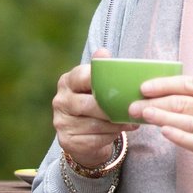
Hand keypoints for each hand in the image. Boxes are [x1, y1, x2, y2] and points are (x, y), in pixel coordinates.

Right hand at [51, 47, 126, 171]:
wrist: (82, 135)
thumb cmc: (94, 103)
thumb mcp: (96, 86)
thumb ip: (102, 71)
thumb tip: (103, 51)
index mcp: (67, 82)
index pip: (82, 77)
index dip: (100, 80)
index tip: (118, 85)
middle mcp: (60, 100)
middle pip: (90, 104)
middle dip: (113, 108)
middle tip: (132, 109)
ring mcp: (61, 121)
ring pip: (95, 123)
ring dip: (115, 124)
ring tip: (131, 121)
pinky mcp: (66, 140)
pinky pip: (94, 139)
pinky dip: (110, 136)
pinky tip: (119, 132)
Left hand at [128, 74, 192, 180]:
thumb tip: (167, 93)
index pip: (189, 84)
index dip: (165, 84)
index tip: (144, 86)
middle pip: (183, 101)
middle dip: (155, 102)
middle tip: (134, 105)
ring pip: (187, 119)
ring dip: (161, 116)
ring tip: (142, 115)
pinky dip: (180, 136)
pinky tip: (165, 132)